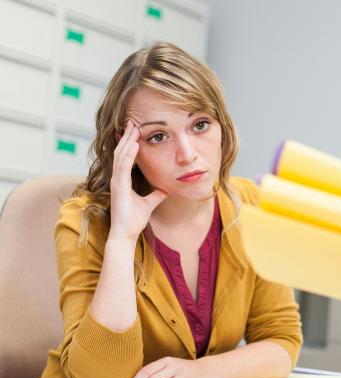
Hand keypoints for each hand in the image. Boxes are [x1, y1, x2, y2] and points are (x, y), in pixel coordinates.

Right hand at [109, 120, 166, 241]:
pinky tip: (134, 145)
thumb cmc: (134, 220)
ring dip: (127, 141)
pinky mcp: (119, 187)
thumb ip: (156, 194)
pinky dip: (129, 155)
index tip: (135, 131)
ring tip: (133, 128)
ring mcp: (117, 182)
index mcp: (123, 180)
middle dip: (127, 137)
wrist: (126, 234)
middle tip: (132, 122)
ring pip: (120, 156)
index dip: (129, 143)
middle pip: (121, 152)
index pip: (125, 157)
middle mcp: (118, 178)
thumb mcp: (150, 203)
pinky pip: (123, 167)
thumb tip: (166, 188)